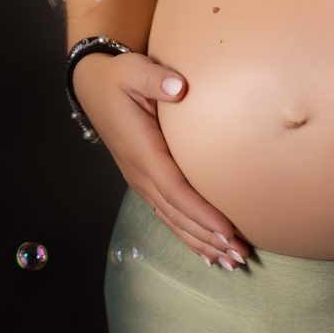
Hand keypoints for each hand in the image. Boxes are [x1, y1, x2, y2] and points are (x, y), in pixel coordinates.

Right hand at [74, 52, 251, 269]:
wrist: (93, 86)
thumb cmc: (119, 76)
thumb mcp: (133, 70)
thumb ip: (155, 79)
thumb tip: (178, 88)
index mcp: (142, 152)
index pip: (176, 190)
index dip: (201, 213)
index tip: (227, 231)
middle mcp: (140, 173)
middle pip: (178, 214)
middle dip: (209, 238)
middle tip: (240, 256)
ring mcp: (141, 180)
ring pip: (173, 220)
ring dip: (201, 243)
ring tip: (231, 262)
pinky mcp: (146, 180)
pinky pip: (168, 214)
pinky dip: (189, 234)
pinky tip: (207, 252)